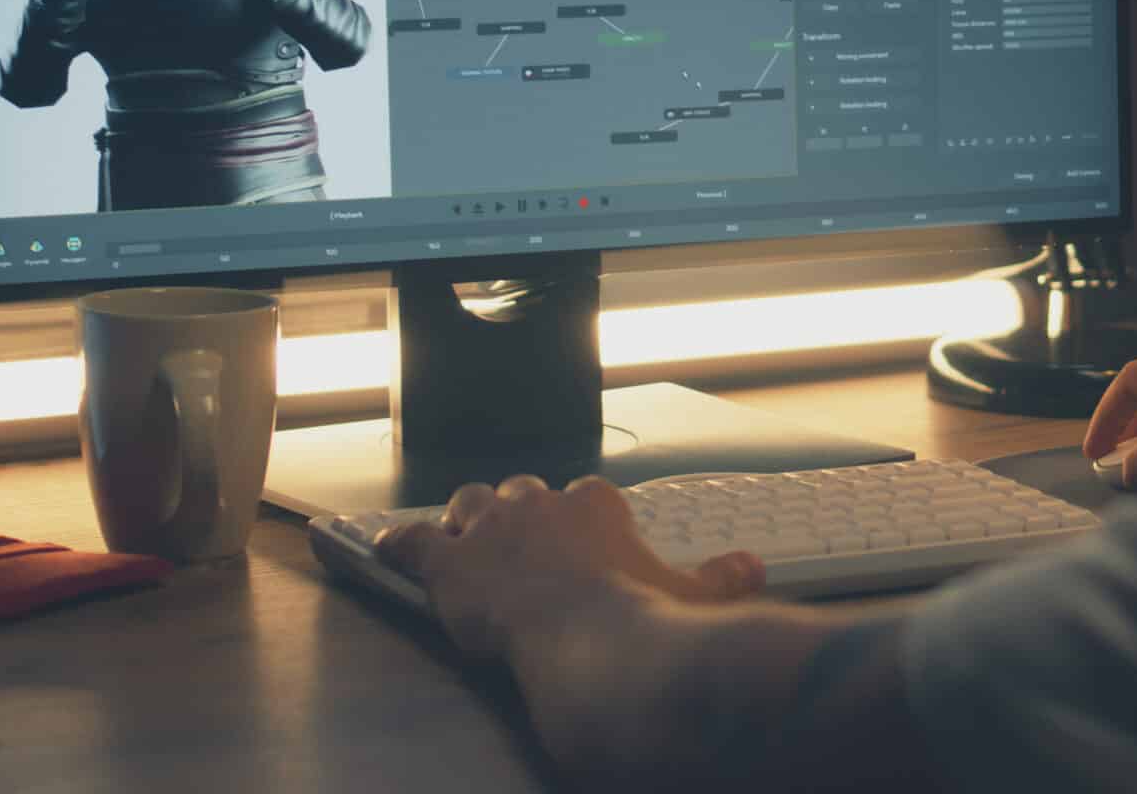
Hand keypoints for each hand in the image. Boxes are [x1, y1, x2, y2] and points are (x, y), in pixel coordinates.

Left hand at [376, 474, 764, 662]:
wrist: (592, 646)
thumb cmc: (643, 620)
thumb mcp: (691, 594)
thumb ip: (720, 576)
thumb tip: (750, 569)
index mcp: (595, 503)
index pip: (578, 496)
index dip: (572, 521)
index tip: (576, 545)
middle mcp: (538, 503)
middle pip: (517, 491)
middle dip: (515, 515)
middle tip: (518, 549)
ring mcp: (489, 530)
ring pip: (466, 505)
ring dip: (465, 524)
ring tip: (465, 547)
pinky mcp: (449, 566)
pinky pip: (411, 543)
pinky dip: (398, 546)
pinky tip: (386, 549)